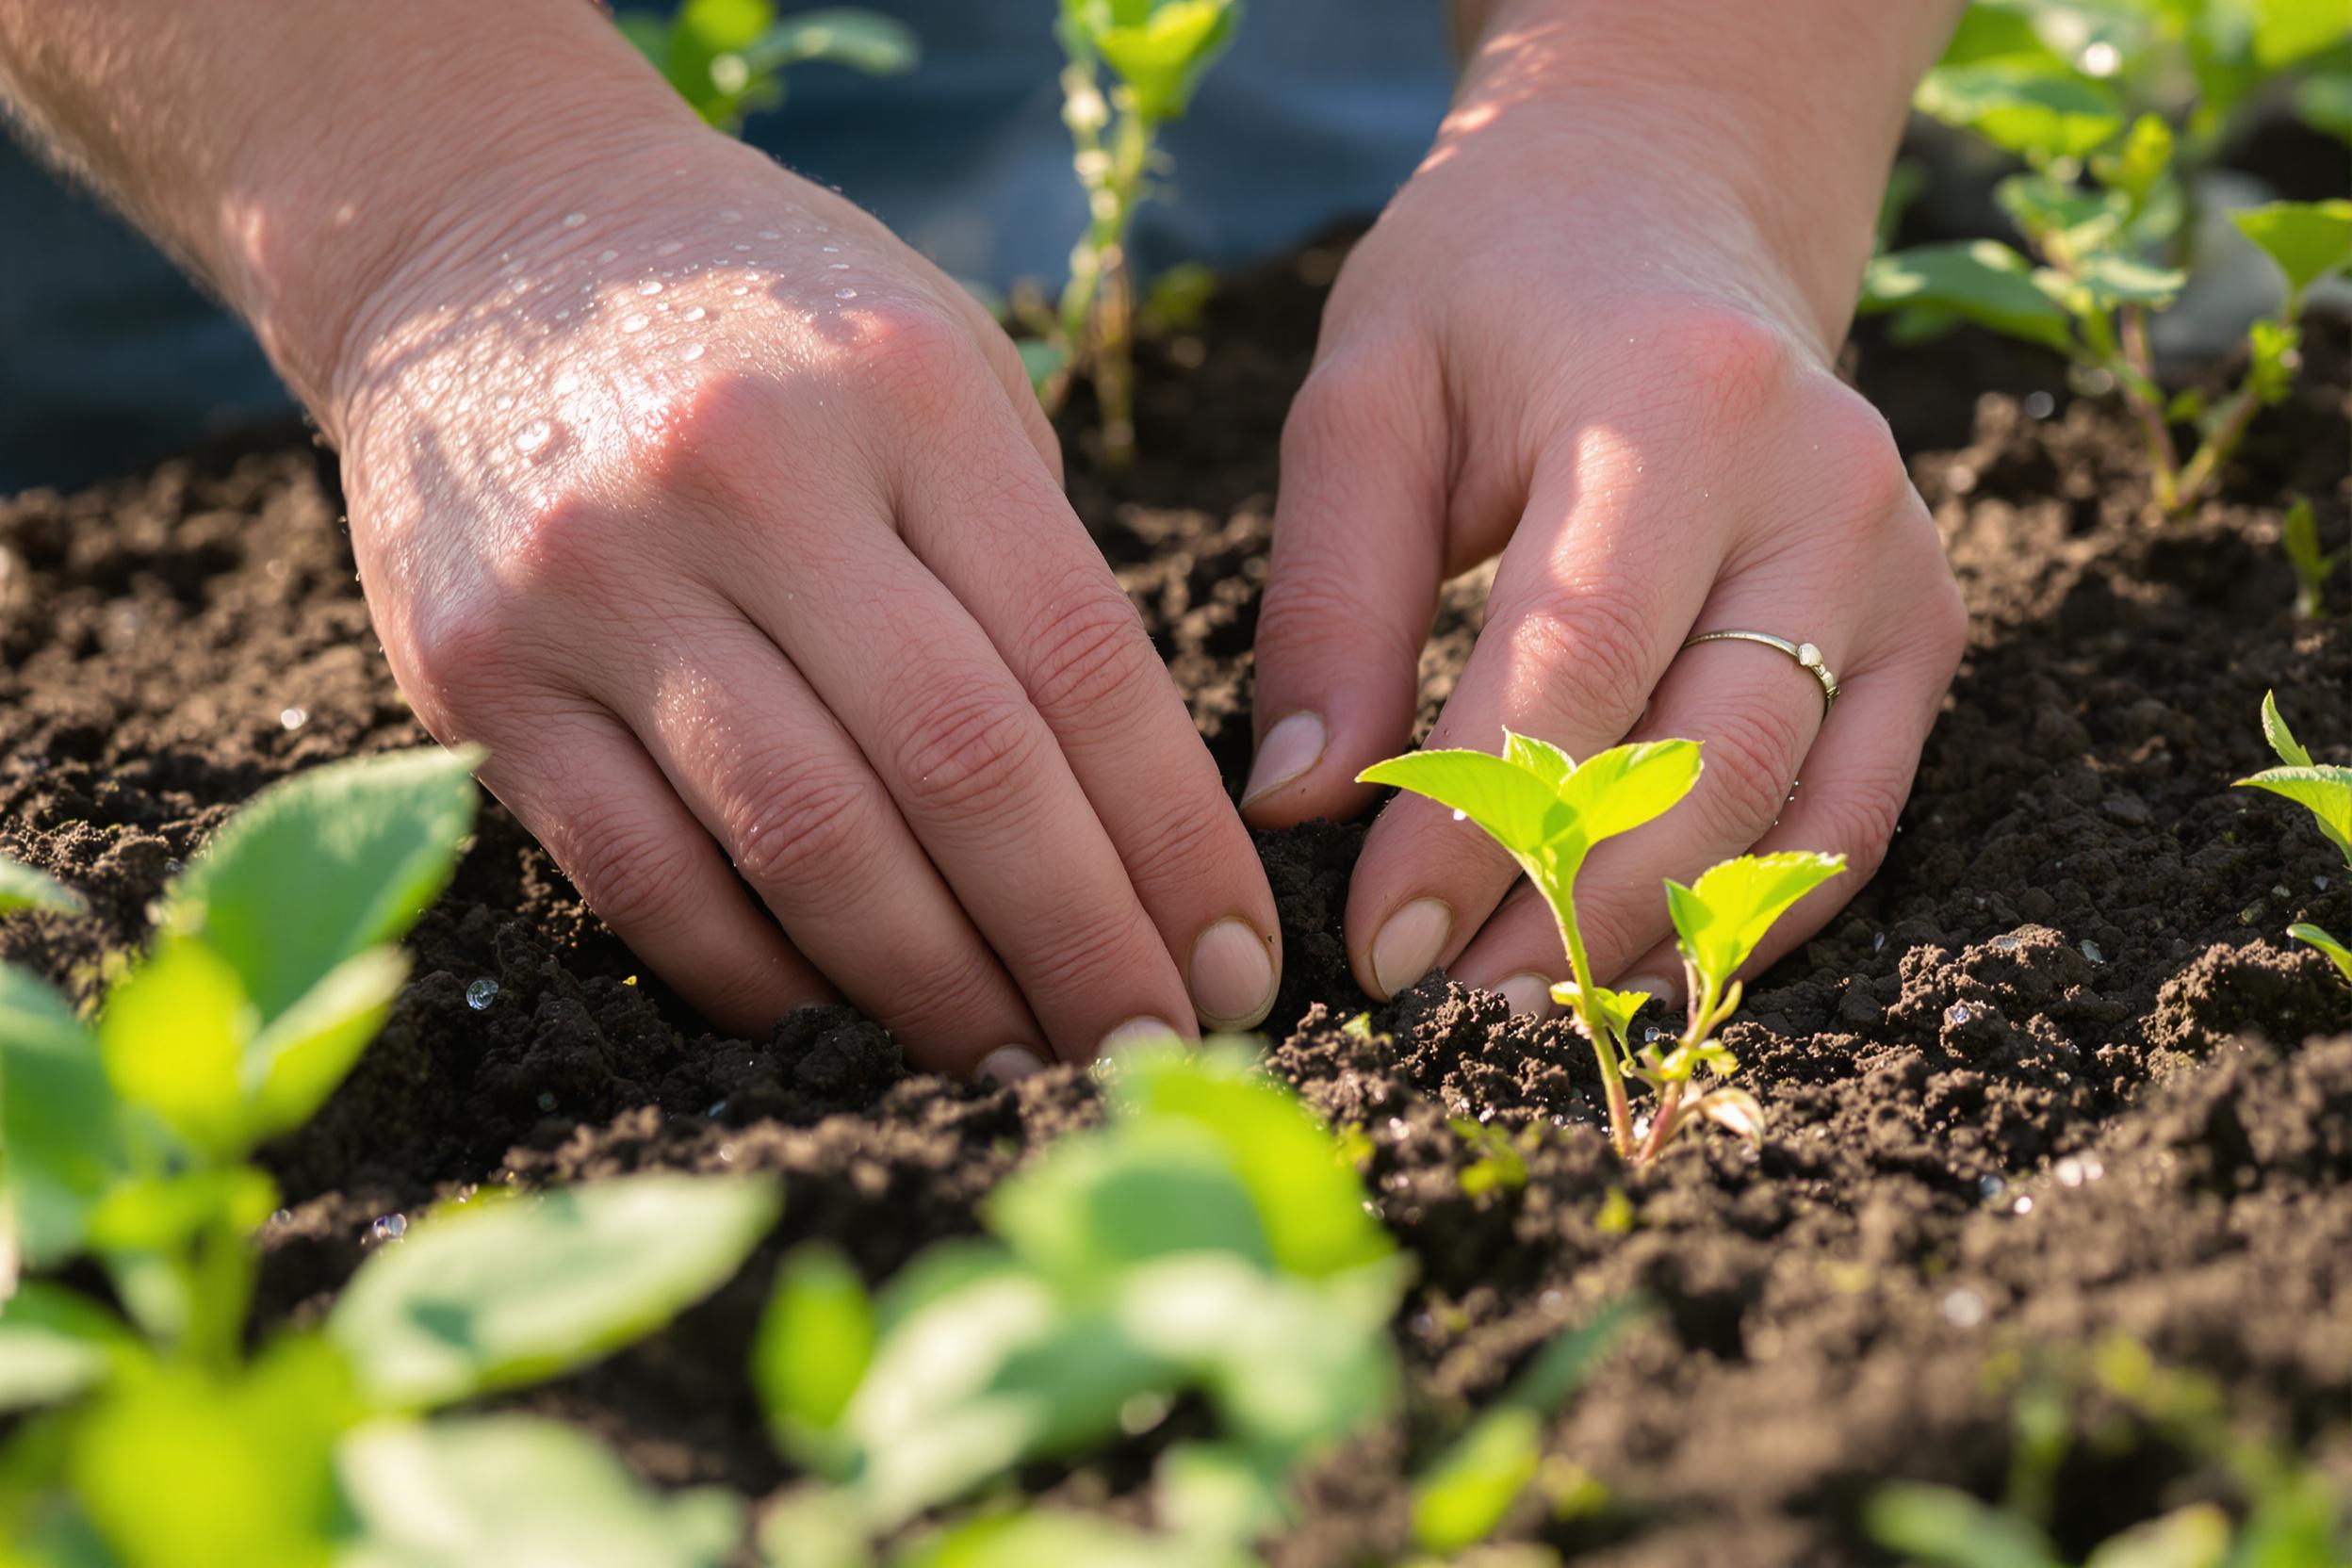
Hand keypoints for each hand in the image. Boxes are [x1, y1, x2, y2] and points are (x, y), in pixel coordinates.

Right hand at [327, 133, 1280, 1076]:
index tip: (1237, 957)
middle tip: (1152, 1052)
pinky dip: (757, 975)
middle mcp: (750, 479)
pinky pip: (643, 877)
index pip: (1080, 661)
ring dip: (935, 991)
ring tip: (1021, 1065)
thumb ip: (1026, 560)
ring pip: (805, 845)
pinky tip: (842, 1021)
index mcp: (906, 392)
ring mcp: (598, 580)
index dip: (1174, 840)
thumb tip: (1131, 820)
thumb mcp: (936, 363)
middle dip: (1080, 944)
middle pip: (959, 772)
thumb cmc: (766, 321)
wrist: (481, 241)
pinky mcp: (476, 675)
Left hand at [1242, 9, 1965, 1016]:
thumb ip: (1331, 602)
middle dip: (1567, 914)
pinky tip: (1636, 968)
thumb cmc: (1490, 303)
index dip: (1476, 828)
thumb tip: (1300, 813)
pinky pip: (1851, 816)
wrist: (1664, 214)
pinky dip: (1748, 914)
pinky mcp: (1923, 630)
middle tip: (1442, 1014)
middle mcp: (1824, 489)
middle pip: (1707, 762)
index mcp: (1680, 405)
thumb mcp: (1366, 403)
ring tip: (1526, 1016)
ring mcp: (1896, 566)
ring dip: (1657, 939)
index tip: (1377, 948)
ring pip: (1793, 813)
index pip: (1574, 666)